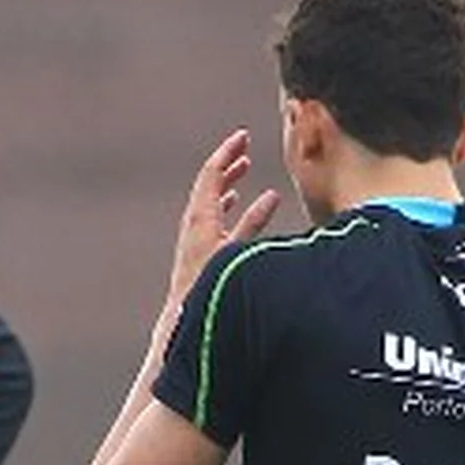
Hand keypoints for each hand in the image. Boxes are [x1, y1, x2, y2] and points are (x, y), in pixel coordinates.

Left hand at [168, 129, 281, 311]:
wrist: (187, 326)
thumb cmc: (209, 294)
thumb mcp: (233, 257)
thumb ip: (253, 228)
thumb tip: (276, 200)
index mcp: (200, 222)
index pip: (210, 176)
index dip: (227, 154)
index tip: (243, 137)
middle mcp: (198, 228)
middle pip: (211, 185)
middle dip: (229, 163)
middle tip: (244, 145)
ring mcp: (202, 242)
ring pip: (217, 203)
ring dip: (233, 183)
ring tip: (246, 167)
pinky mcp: (209, 256)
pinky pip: (225, 223)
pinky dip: (241, 209)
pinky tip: (261, 204)